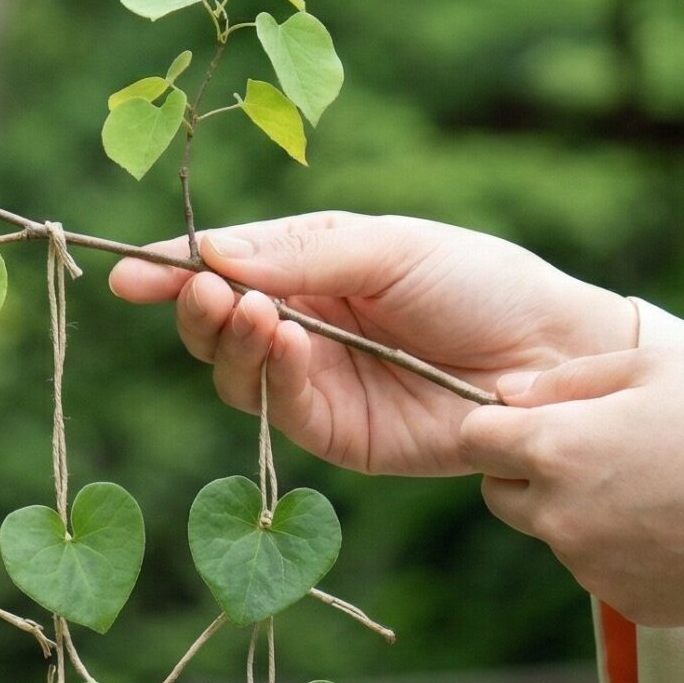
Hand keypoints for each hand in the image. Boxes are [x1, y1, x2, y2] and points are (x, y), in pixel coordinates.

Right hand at [109, 212, 637, 475]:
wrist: (553, 358)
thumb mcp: (391, 247)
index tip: (130, 272)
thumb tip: (209, 252)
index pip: (226, 267)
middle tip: (206, 290)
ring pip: (233, 373)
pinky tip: (287, 343)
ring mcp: (316, 385)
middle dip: (198, 307)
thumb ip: (301, 253)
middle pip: (215, 325)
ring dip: (231, 340)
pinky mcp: (337, 435)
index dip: (174, 270)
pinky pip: (278, 411)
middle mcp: (303, 326)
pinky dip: (271, 375)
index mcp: (313, 268)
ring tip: (253, 311)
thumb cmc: (484, 284)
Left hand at [458, 345, 683, 625]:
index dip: (502, 423)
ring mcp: (590, 568)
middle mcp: (559, 516)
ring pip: (553, 532)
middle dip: (531, 470)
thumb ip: (567, 380)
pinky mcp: (628, 604)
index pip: (475, 438)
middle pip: (500, 494)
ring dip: (580, 509)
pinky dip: (622, 548)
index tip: (541, 415)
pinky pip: (599, 569)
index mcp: (557, 449)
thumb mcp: (657, 368)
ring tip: (660, 483)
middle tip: (603, 447)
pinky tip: (680, 523)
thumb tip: (504, 394)